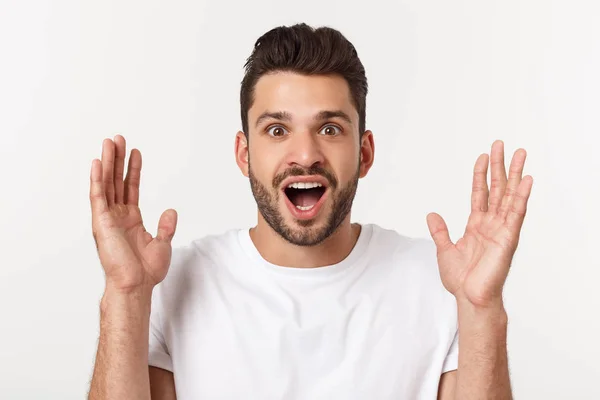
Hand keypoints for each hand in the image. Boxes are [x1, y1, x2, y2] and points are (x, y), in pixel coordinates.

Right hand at [89, 135, 177, 292]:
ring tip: (109, 142)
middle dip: (117, 160)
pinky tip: (98, 162)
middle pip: (116, 181)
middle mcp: (117, 216)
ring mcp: (108, 218)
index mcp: (130, 220)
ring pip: (106, 184)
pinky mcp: (101, 222)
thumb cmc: (146, 271)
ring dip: (107, 163)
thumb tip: (171, 211)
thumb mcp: (162, 244)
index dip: (133, 170)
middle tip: (118, 139)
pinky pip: (98, 196)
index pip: (131, 188)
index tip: (135, 152)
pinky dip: (97, 179)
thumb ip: (166, 226)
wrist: (136, 285)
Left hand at [426, 140, 532, 307]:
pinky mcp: (508, 238)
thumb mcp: (444, 249)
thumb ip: (440, 231)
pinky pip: (516, 214)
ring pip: (509, 196)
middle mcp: (491, 224)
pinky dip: (521, 197)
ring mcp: (501, 230)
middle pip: (497, 189)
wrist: (469, 297)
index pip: (480, 193)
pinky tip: (526, 180)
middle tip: (501, 144)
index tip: (483, 156)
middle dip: (499, 166)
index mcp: (477, 225)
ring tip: (520, 154)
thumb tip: (431, 214)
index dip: (481, 174)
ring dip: (514, 175)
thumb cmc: (461, 279)